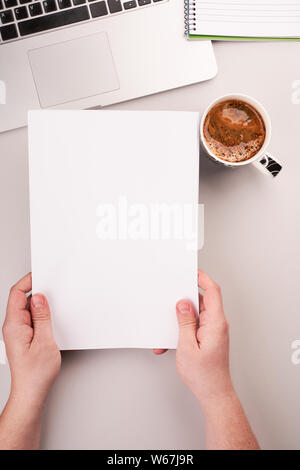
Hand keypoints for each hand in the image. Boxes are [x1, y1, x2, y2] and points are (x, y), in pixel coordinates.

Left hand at [2, 273, 60, 404]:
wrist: (31, 392)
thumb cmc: (35, 373)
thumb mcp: (45, 341)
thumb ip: (42, 317)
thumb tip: (39, 297)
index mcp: (14, 325)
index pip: (16, 293)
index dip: (28, 281)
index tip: (41, 275)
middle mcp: (12, 327)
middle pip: (21, 299)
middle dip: (37, 291)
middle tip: (52, 288)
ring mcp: (17, 332)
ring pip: (27, 309)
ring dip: (40, 305)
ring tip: (53, 305)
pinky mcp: (23, 337)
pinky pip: (31, 319)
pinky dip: (41, 315)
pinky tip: (50, 319)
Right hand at [154, 269, 232, 408]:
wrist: (213, 394)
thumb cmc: (204, 375)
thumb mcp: (187, 346)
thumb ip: (185, 322)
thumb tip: (183, 303)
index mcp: (216, 322)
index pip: (212, 291)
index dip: (202, 278)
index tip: (192, 271)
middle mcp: (217, 324)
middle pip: (202, 301)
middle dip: (185, 299)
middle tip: (172, 295)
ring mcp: (213, 331)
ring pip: (196, 314)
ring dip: (181, 320)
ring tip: (169, 329)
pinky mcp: (208, 338)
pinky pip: (194, 326)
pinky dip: (182, 331)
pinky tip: (172, 342)